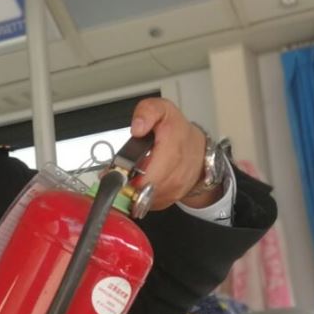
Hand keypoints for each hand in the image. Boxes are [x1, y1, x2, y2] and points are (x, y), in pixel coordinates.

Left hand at [127, 97, 215, 211]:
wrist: (197, 150)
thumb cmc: (177, 131)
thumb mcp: (162, 110)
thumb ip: (147, 112)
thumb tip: (137, 127)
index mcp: (172, 150)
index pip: (147, 176)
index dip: (128, 177)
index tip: (116, 172)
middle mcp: (175, 174)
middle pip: (142, 189)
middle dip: (126, 182)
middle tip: (119, 172)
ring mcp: (173, 190)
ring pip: (143, 199)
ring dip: (132, 189)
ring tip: (131, 175)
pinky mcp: (169, 200)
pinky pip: (147, 203)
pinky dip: (139, 195)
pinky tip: (140, 182)